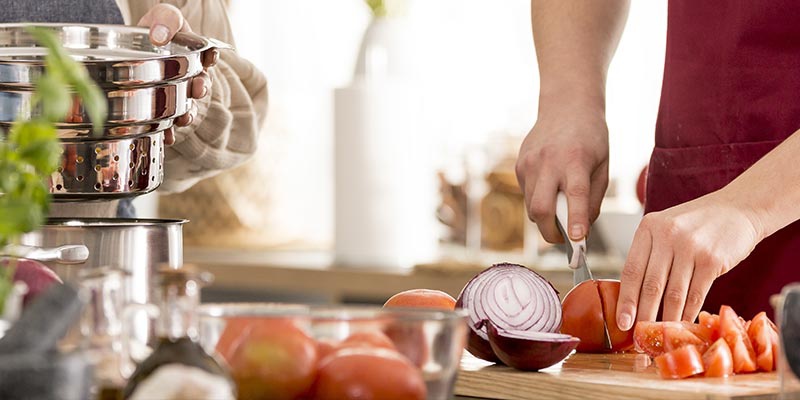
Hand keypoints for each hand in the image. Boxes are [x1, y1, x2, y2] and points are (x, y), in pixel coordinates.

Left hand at [138, 4, 219, 144]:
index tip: (210, 59)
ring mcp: (176, 92)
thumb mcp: (161, 16)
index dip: (210, 58)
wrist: (129, 49)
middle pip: (200, 83)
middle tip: (198, 90)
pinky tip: (167, 137)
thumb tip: (159, 36)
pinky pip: (168, 122)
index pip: (208, 55)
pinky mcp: (161, 106)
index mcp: (194, 53)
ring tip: (184, 118)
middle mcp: (189, 75)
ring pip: (187, 106)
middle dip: (201, 88)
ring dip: (188, 113)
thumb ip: (166, 19)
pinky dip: (169, 131)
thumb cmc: (152, 30)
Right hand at [515, 108, 608, 242]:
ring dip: (545, 218)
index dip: (575, 220)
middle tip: (563, 240)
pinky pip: (527, 195)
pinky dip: (538, 201)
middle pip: (541, 208)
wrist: (566, 106)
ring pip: (531, 207)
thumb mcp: (603, 166)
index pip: (575, 195)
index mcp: (575, 159)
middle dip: (551, 233)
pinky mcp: (519, 166)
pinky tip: (550, 188)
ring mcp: (529, 163)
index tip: (578, 240)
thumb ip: (593, 199)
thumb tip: (581, 231)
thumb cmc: (591, 138)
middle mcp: (548, 161)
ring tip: (559, 213)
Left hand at [615, 190, 762, 330]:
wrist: (739, 208)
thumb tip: (634, 295)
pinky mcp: (712, 259)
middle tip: (638, 334)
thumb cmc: (698, 222)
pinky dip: (688, 313)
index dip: (625, 300)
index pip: (631, 270)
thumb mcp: (667, 227)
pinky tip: (683, 323)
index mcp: (649, 227)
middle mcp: (667, 235)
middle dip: (642, 314)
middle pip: (650, 285)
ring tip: (660, 334)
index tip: (621, 321)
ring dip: (665, 319)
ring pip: (673, 294)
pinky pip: (696, 294)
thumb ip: (651, 253)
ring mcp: (690, 246)